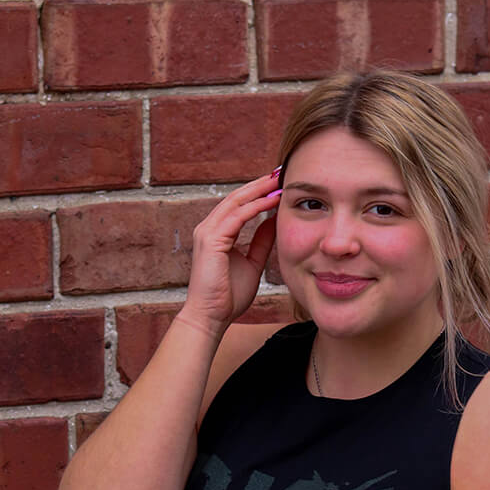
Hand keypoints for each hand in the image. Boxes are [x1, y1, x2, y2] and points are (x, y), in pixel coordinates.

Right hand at [178, 170, 280, 336]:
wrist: (211, 317)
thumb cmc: (228, 296)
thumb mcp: (252, 263)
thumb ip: (260, 242)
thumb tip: (273, 222)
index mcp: (217, 232)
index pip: (239, 205)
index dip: (259, 193)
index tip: (280, 184)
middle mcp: (209, 227)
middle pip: (237, 197)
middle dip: (260, 184)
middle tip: (281, 172)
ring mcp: (207, 232)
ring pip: (236, 202)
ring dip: (260, 190)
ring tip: (280, 181)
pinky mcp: (211, 240)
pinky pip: (237, 217)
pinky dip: (256, 207)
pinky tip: (273, 201)